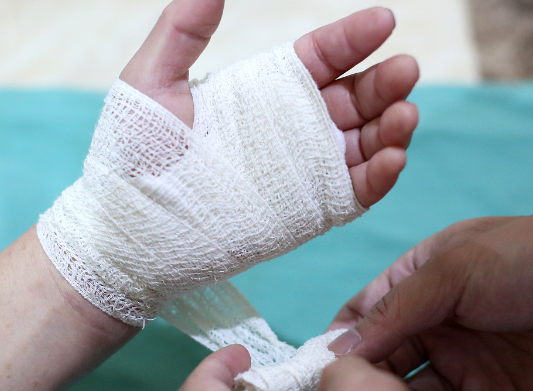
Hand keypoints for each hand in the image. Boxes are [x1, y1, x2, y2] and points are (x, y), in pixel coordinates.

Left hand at [119, 0, 418, 207]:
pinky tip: (392, 160)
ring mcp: (304, 171)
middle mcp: (293, 129)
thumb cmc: (134, 155)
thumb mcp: (152, 84)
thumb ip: (181, 33)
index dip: (353, 38)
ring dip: (391, 129)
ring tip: (406, 115)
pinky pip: (353, 193)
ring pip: (363, 144)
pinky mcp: (308, 212)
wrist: (127, 228)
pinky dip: (379, 178)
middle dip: (385, 83)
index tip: (383, 20)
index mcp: (266, 92)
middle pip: (354, 98)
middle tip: (406, 70)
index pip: (322, 58)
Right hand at [328, 212, 532, 390]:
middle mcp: (434, 331)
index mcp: (415, 289)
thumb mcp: (447, 272)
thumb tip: (338, 350)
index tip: (316, 368)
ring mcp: (463, 369)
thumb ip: (391, 312)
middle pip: (382, 366)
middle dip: (367, 384)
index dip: (338, 342)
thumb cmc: (521, 259)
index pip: (361, 319)